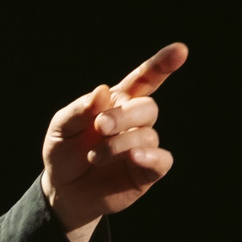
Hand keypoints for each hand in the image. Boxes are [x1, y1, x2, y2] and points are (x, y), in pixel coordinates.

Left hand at [42, 43, 184, 241]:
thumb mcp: (60, 129)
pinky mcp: (148, 170)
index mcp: (115, 103)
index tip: (180, 50)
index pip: (144, 79)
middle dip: (124, 116)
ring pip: (148, 135)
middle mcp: (134, 121)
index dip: (162, 65)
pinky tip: (134, 156)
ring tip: (94, 157)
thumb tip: (102, 91)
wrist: (63, 191)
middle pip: (147, 107)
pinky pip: (162, 160)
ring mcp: (143, 145)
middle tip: (100, 127)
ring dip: (120, 143)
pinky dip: (150, 156)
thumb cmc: (63, 154)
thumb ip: (79, 110)